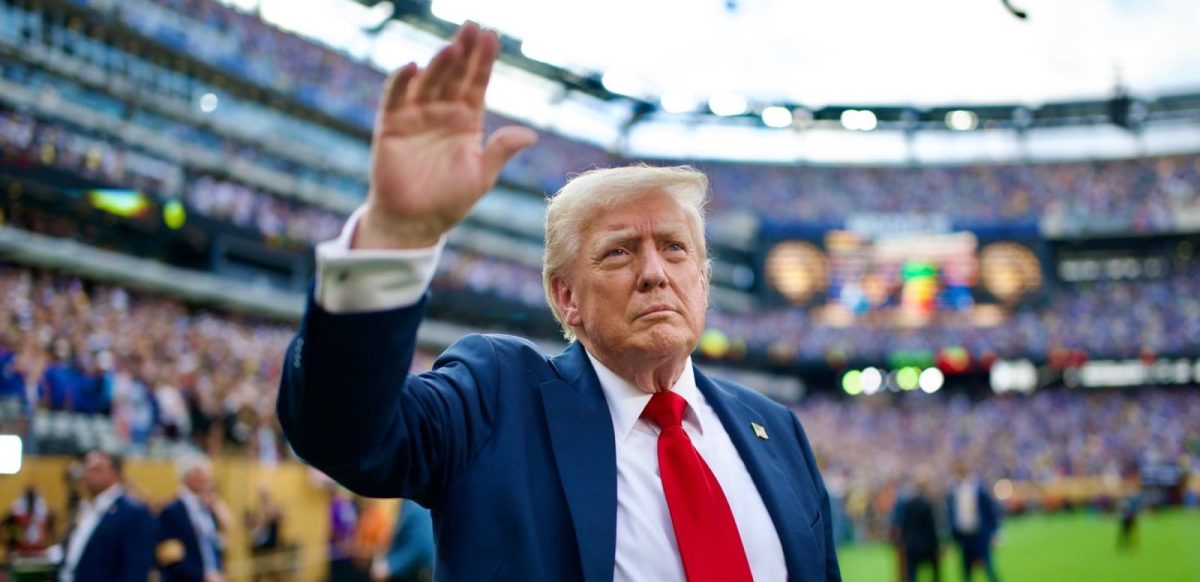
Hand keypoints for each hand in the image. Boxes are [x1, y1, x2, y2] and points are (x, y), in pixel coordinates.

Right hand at [356, 22, 537, 249]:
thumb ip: (500, 151)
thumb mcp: (481, 176)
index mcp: (467, 121)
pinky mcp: (391, 125)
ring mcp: (416, 115)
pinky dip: (401, 81)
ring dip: (439, 64)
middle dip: (463, 52)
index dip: (484, 61)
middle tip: (472, 28)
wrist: (414, 223)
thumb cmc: (449, 201)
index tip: (492, 36)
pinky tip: (413, 66)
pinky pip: (395, 97)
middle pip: (454, 75)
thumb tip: (530, 135)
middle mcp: (442, 112)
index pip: (477, 83)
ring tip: (452, 48)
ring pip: (429, 82)